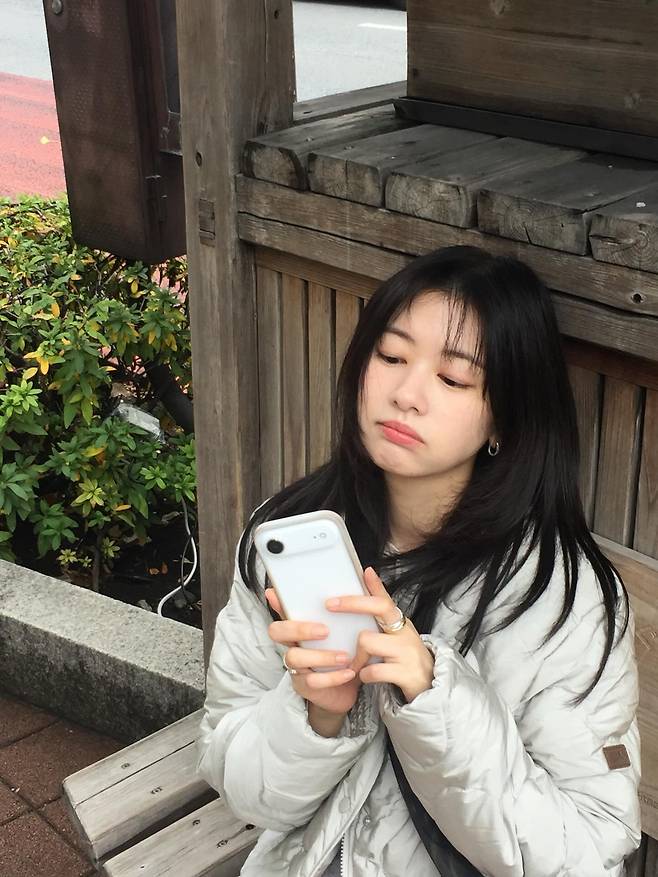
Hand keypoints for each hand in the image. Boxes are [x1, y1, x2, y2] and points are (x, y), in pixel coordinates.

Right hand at [264, 588, 367, 716]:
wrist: (351, 687)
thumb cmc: (348, 650)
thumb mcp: (356, 625)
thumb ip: (358, 602)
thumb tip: (367, 572)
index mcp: (303, 626)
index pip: (283, 610)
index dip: (277, 602)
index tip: (275, 591)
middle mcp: (294, 643)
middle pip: (278, 632)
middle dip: (298, 628)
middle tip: (325, 630)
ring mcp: (297, 666)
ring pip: (294, 658)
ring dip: (321, 656)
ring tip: (345, 657)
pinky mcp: (306, 685)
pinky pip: (312, 681)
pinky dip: (332, 677)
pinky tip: (348, 673)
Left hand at [325, 567, 434, 703]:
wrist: (430, 688)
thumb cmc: (405, 657)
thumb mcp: (396, 633)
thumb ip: (381, 611)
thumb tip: (368, 574)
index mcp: (401, 621)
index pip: (387, 598)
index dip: (374, 585)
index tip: (362, 571)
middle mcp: (406, 632)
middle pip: (378, 609)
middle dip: (351, 604)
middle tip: (330, 605)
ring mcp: (407, 652)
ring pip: (368, 641)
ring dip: (357, 655)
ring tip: (356, 664)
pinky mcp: (406, 673)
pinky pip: (372, 671)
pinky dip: (364, 675)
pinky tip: (367, 677)